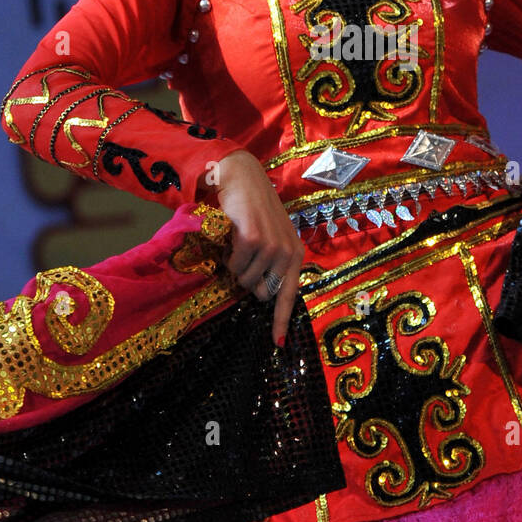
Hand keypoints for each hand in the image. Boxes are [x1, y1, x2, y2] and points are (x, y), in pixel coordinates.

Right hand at [212, 150, 306, 346]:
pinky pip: (233, 266)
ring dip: (234, 267)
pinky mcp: (252, 239)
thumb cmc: (255, 209)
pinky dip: (226, 257)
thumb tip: (260, 295)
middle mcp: (288, 252)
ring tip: (237, 244)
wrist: (243, 177)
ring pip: (244, 280)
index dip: (282, 321)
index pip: (290, 295)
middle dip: (247, 281)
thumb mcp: (272, 237)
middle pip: (261, 292)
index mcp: (296, 254)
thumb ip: (272, 264)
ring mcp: (271, 246)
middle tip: (243, 257)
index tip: (278, 344)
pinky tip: (230, 238)